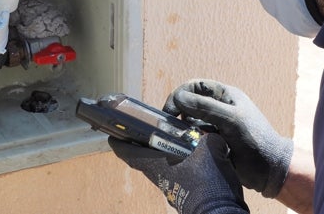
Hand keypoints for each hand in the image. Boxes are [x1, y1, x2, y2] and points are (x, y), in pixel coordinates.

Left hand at [109, 133, 248, 213]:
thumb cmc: (208, 184)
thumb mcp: (211, 151)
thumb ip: (208, 138)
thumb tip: (211, 136)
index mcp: (158, 165)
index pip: (130, 154)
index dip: (120, 144)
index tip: (112, 136)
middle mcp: (160, 176)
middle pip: (143, 158)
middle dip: (142, 144)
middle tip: (143, 130)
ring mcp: (171, 186)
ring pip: (161, 166)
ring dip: (162, 153)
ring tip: (172, 138)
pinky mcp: (184, 193)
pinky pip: (176, 173)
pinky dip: (179, 162)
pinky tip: (193, 154)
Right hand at [163, 79, 292, 197]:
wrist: (270, 170)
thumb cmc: (255, 140)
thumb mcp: (231, 119)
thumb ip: (205, 107)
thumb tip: (178, 98)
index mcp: (224, 95)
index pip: (194, 86)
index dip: (179, 95)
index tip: (170, 112)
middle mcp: (218, 107)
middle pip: (189, 103)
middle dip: (179, 113)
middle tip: (172, 127)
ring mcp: (216, 125)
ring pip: (190, 121)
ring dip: (184, 129)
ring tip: (184, 140)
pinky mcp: (214, 142)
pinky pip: (195, 137)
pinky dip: (189, 141)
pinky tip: (190, 149)